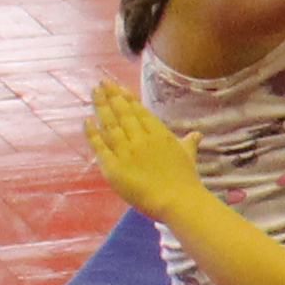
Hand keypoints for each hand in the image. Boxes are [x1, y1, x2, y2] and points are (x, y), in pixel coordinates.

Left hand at [83, 83, 205, 214]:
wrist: (178, 202)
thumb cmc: (185, 181)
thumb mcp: (188, 156)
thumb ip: (189, 143)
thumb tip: (197, 135)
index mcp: (160, 134)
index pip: (139, 111)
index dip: (127, 98)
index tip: (117, 87)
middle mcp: (142, 140)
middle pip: (123, 114)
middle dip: (112, 96)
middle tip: (102, 82)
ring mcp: (127, 153)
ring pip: (111, 126)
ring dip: (101, 108)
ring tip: (94, 93)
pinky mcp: (114, 168)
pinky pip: (100, 147)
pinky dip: (93, 133)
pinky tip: (87, 120)